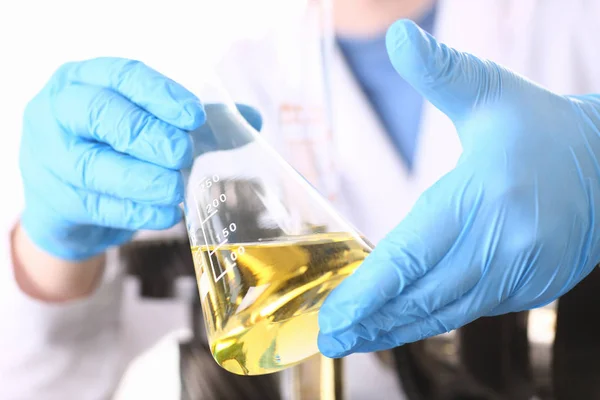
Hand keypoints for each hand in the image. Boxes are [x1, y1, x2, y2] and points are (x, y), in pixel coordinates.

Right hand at [19, 57, 260, 261]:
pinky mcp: (54, 201)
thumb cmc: (113, 151)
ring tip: (176, 190)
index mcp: (84, 81)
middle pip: (101, 114)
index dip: (160, 95)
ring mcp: (49, 157)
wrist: (68, 201)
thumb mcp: (148, 126)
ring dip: (144, 180)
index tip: (194, 116)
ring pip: (95, 165)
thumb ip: (193, 121)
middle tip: (182, 154)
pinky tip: (166, 214)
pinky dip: (138, 211)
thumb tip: (252, 119)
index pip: (122, 75)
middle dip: (149, 135)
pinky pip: (97, 206)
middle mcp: (58, 112)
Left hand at [318, 20, 599, 356]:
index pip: (413, 253)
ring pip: (446, 312)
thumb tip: (398, 34)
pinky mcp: (529, 289)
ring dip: (396, 329)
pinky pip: (470, 311)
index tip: (335, 314)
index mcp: (484, 196)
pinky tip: (402, 325)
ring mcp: (519, 273)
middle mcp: (502, 244)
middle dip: (372, 320)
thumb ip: (441, 72)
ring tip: (355, 340)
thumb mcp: (491, 93)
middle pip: (423, 294)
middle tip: (329, 339)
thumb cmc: (543, 128)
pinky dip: (431, 320)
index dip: (371, 289)